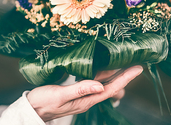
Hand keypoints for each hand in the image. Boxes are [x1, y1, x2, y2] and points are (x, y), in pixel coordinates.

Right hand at [27, 65, 142, 121]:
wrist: (32, 109)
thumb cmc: (44, 101)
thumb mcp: (60, 95)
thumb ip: (79, 89)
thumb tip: (100, 85)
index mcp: (86, 100)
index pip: (111, 89)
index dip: (125, 79)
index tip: (137, 69)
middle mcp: (88, 98)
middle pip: (112, 86)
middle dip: (125, 75)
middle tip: (136, 62)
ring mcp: (84, 94)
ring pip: (104, 83)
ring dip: (116, 73)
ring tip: (125, 61)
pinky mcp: (78, 90)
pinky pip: (95, 81)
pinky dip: (103, 73)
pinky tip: (105, 66)